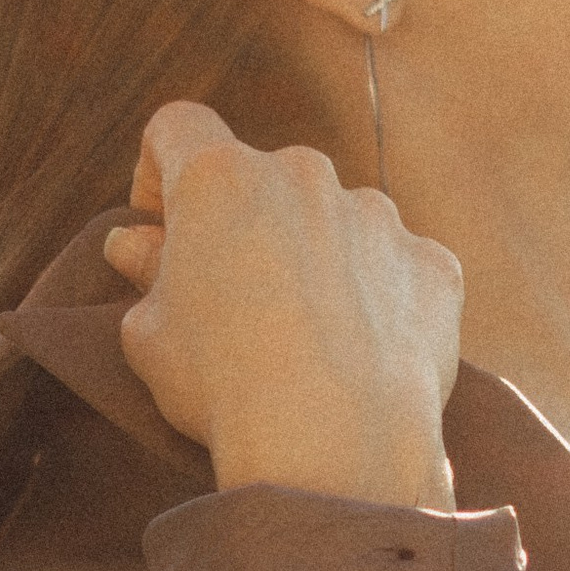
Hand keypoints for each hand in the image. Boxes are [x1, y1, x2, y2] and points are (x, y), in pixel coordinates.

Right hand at [104, 104, 460, 507]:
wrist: (335, 442)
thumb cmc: (222, 385)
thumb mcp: (149, 334)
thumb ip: (146, 275)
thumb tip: (136, 245)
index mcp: (220, 178)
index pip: (178, 128)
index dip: (158, 169)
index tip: (159, 226)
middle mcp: (304, 175)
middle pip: (265, 179)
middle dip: (245, 224)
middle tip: (232, 299)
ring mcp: (378, 215)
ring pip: (337, 220)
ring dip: (317, 257)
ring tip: (306, 340)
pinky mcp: (433, 263)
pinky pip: (398, 268)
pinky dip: (380, 298)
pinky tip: (365, 356)